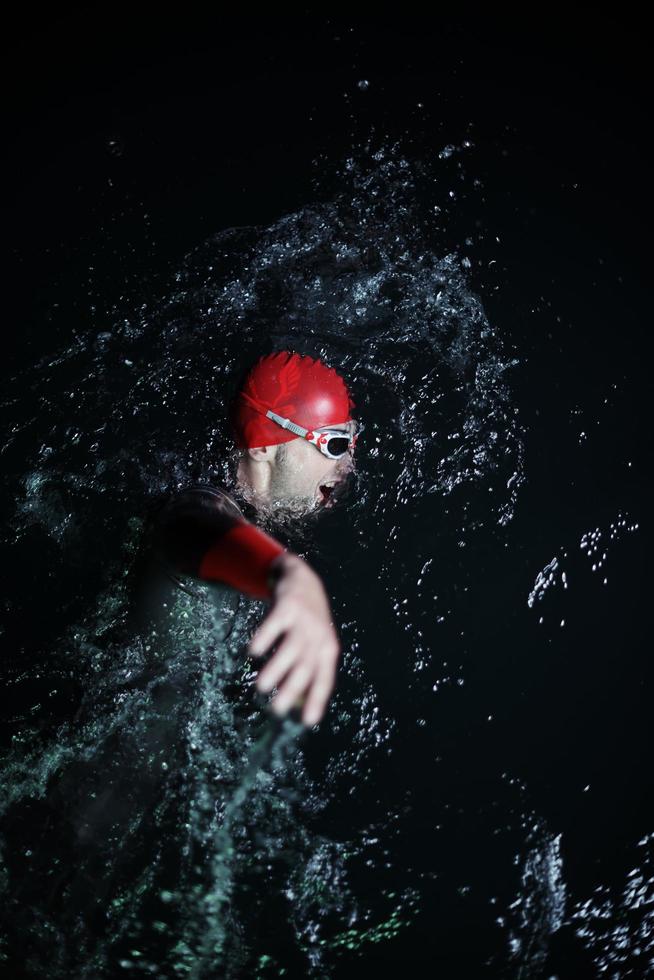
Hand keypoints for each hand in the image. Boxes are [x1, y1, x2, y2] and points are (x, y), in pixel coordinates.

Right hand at [247, 552, 340, 726]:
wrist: (302, 578)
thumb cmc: (307, 621)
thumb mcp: (313, 643)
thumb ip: (306, 670)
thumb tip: (296, 707)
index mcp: (327, 649)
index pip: (324, 679)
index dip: (317, 700)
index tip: (307, 721)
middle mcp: (319, 636)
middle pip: (306, 667)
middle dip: (292, 690)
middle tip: (277, 709)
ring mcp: (304, 620)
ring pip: (290, 649)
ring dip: (276, 669)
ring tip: (262, 687)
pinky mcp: (288, 605)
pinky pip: (275, 624)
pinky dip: (264, 638)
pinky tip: (253, 652)